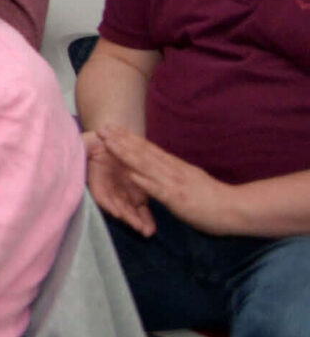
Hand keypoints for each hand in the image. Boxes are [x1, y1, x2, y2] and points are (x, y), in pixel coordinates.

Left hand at [98, 128, 246, 235]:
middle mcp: (173, 170)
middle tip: (102, 127)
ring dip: (126, 153)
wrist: (236, 209)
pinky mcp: (177, 199)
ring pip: (146, 165)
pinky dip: (143, 180)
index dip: (129, 138)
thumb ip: (175, 173)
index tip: (113, 127)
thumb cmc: (214, 198)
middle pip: (143, 152)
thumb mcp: (191, 179)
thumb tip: (162, 168)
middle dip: (121, 140)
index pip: (148, 148)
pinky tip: (128, 172)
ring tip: (108, 143)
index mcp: (176, 166)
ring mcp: (174, 183)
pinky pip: (157, 188)